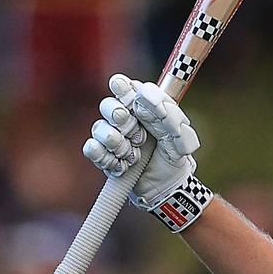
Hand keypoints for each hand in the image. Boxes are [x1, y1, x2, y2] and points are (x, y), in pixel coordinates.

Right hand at [83, 74, 199, 212]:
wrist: (167, 187)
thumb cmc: (174, 156)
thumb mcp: (180, 136)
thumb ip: (167, 114)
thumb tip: (144, 94)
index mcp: (143, 107)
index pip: (126, 88)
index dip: (122, 87)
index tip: (122, 89)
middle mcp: (125, 119)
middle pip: (107, 105)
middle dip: (119, 116)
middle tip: (137, 133)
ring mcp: (112, 137)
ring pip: (99, 128)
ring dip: (117, 142)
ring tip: (134, 155)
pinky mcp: (103, 155)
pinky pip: (92, 149)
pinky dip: (106, 157)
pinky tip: (123, 165)